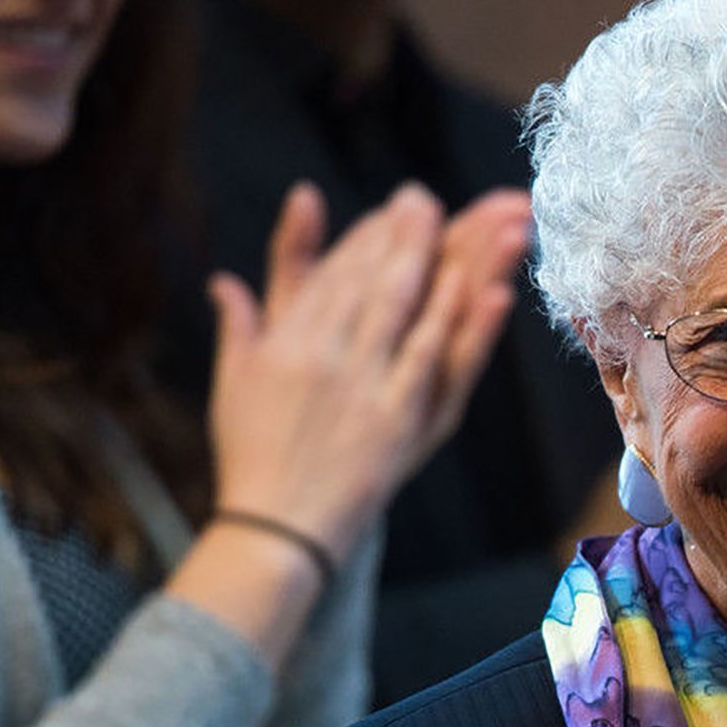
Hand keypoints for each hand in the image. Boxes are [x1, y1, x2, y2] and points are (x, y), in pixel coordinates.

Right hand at [206, 182, 529, 559]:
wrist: (279, 527)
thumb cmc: (255, 450)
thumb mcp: (235, 376)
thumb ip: (245, 316)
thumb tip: (227, 278)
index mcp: (289, 339)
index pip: (341, 272)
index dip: (377, 234)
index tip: (407, 203)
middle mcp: (329, 356)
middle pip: (384, 280)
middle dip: (419, 233)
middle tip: (446, 198)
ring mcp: (370, 388)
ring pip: (420, 312)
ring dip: (464, 264)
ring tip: (499, 226)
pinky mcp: (405, 422)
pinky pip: (442, 365)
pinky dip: (471, 329)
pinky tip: (497, 294)